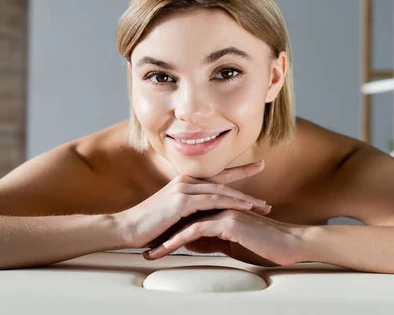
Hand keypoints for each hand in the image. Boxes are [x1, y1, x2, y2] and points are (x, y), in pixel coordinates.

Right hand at [114, 160, 271, 248]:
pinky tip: (245, 208)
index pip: (217, 176)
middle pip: (224, 182)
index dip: (239, 172)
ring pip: (222, 191)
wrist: (127, 227)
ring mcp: (184, 189)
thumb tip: (207, 220)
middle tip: (266, 191)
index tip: (258, 167)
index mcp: (185, 183)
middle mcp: (186, 181)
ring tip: (262, 206)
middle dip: (248, 185)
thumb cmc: (149, 226)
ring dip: (244, 199)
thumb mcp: (174, 216)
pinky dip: (231, 204)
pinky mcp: (182, 201)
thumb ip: (190, 212)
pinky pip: (213, 201)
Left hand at [143, 209, 303, 266]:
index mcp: (220, 210)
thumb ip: (212, 240)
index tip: (154, 244)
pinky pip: (197, 230)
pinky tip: (168, 249)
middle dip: (162, 233)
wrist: (290, 244)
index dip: (170, 231)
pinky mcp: (228, 222)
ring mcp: (223, 212)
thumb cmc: (266, 246)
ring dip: (166, 239)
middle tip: (145, 246)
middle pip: (183, 219)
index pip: (189, 219)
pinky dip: (180, 240)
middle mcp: (220, 207)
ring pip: (186, 223)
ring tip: (151, 253)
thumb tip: (192, 243)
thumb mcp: (233, 245)